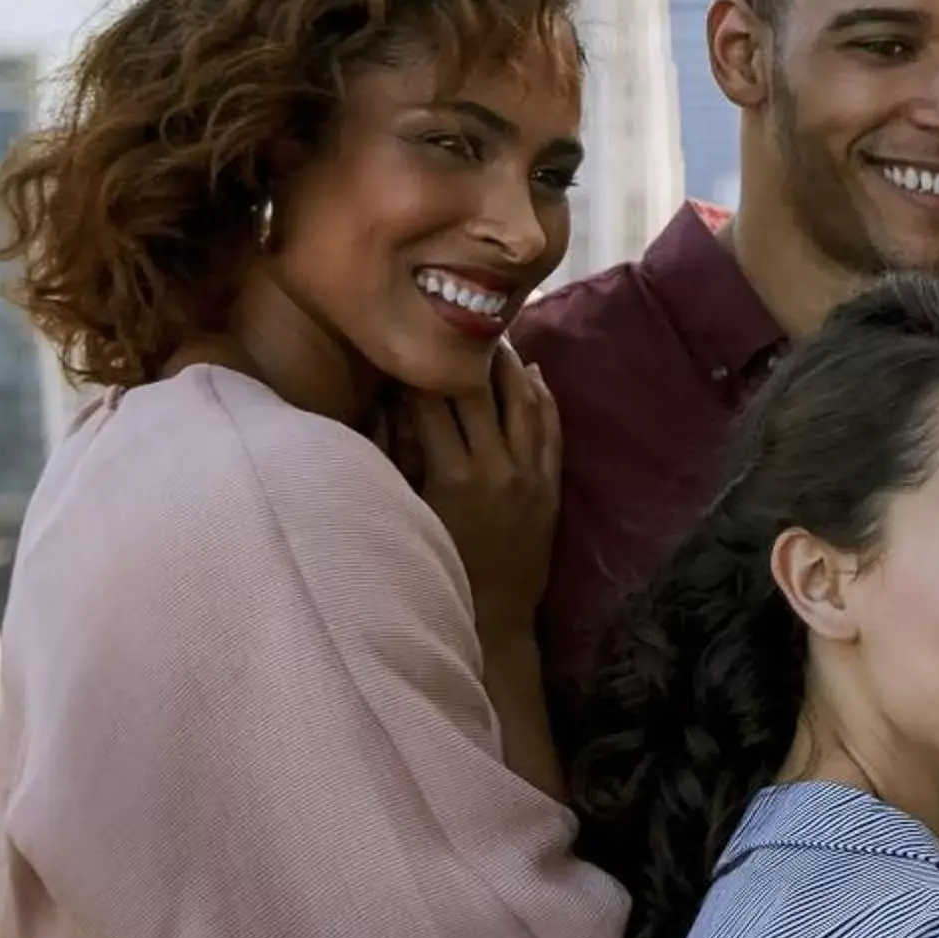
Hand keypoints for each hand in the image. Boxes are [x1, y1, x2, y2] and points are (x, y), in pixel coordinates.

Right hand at [398, 342, 561, 642]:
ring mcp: (530, 477)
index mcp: (452, 477)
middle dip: (466, 353)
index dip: (419, 367)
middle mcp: (496, 470)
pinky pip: (551, 429)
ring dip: (509, 364)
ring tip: (495, 332)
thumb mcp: (407, 514)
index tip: (411, 339)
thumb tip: (386, 404)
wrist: (493, 620)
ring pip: (524, 402)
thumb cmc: (436, 569)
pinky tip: (533, 371)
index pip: (433, 402)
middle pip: (482, 392)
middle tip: (456, 317)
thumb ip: (396, 459)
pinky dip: (544, 396)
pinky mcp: (552, 487)